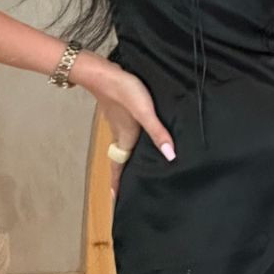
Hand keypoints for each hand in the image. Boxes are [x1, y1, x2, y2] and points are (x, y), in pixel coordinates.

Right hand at [91, 64, 175, 198]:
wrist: (103, 72)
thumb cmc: (124, 93)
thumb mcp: (144, 112)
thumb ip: (157, 132)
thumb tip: (170, 157)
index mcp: (125, 139)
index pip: (119, 168)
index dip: (118, 184)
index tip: (116, 201)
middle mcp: (121, 134)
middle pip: (122, 160)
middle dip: (124, 175)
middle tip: (130, 188)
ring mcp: (119, 122)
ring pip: (124, 146)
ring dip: (128, 158)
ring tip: (137, 167)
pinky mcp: (121, 111)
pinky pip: (126, 133)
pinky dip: (131, 141)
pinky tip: (141, 136)